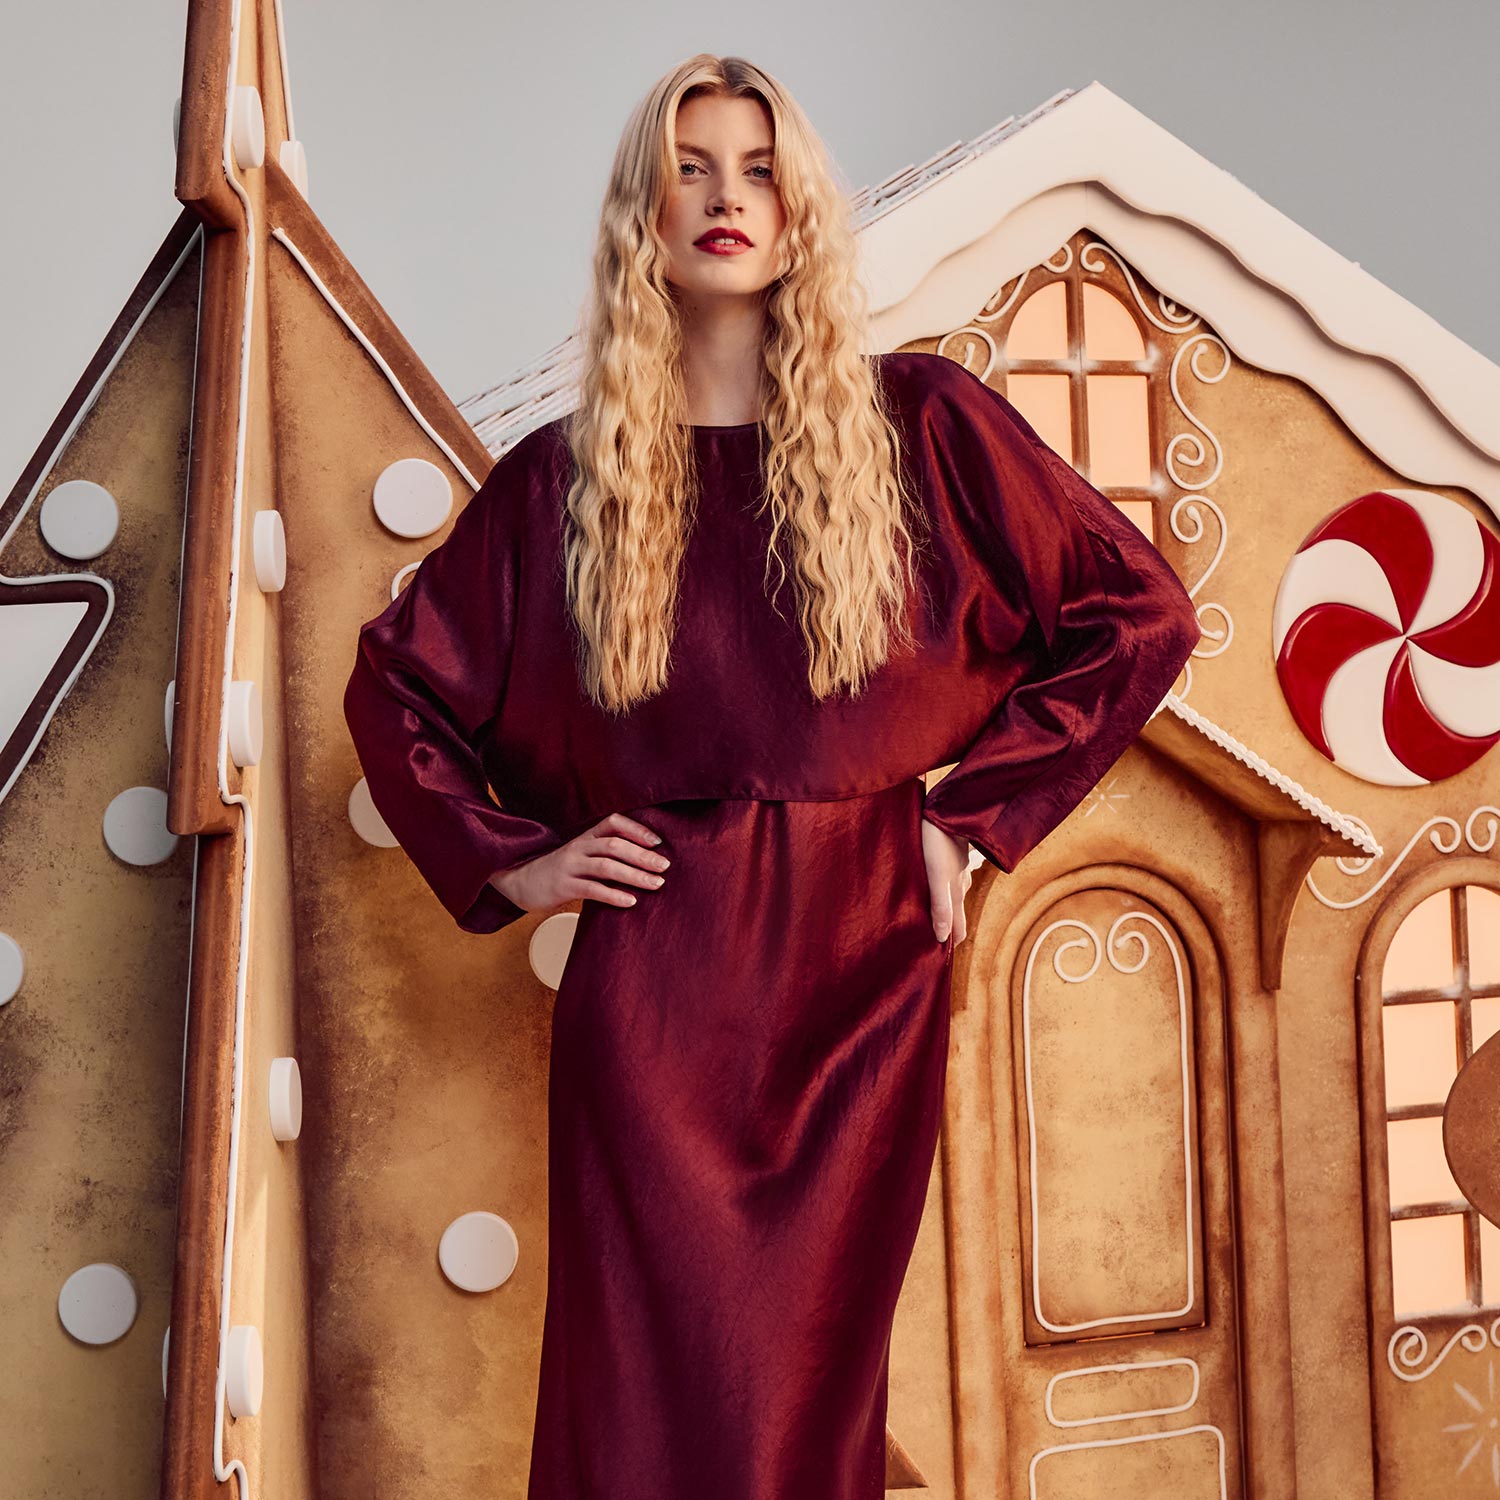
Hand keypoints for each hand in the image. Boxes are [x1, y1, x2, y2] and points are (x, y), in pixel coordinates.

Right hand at [489, 811, 670, 914]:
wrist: (520, 881)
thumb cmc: (560, 870)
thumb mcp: (581, 856)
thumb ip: (605, 854)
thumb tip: (645, 862)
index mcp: (586, 836)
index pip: (613, 822)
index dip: (637, 830)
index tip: (657, 842)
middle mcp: (579, 847)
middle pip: (615, 845)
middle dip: (643, 855)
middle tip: (665, 867)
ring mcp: (569, 865)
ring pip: (606, 866)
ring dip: (634, 875)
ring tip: (656, 884)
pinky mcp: (562, 886)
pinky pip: (591, 889)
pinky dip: (613, 895)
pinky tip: (630, 902)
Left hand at [921, 816, 973, 945]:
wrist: (949, 808)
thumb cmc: (938, 842)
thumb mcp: (937, 877)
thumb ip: (941, 906)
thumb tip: (942, 938)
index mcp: (956, 893)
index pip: (958, 927)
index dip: (951, 941)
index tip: (940, 957)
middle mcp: (960, 882)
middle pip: (956, 911)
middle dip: (948, 927)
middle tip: (934, 939)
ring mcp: (958, 868)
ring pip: (955, 892)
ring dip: (947, 906)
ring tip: (935, 915)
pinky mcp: (952, 853)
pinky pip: (951, 875)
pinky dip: (945, 886)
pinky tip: (938, 880)